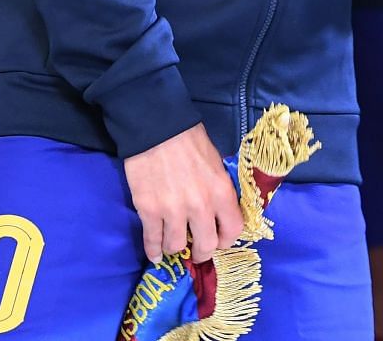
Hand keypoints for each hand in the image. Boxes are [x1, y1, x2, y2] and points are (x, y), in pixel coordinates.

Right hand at [122, 123, 243, 263]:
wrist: (157, 127)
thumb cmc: (189, 140)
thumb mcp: (216, 163)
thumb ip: (218, 189)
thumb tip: (218, 209)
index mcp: (221, 192)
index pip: (233, 230)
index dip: (226, 240)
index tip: (219, 240)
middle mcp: (200, 206)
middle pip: (206, 246)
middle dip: (201, 251)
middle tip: (196, 249)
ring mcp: (173, 211)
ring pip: (177, 247)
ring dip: (175, 248)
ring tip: (172, 245)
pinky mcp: (149, 210)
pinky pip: (152, 241)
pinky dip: (153, 251)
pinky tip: (155, 254)